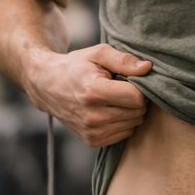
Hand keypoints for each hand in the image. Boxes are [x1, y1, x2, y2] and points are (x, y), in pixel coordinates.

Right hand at [24, 44, 151, 146]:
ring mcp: (92, 131)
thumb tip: (147, 68)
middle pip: (137, 112)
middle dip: (136, 99)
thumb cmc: (75, 67)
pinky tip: (110, 110)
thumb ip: (123, 60)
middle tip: (122, 88)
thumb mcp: (97, 54)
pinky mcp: (92, 140)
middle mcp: (92, 116)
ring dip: (130, 111)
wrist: (47, 86)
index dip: (140, 87)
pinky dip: (123, 122)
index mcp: (94, 92)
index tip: (131, 80)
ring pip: (134, 124)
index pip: (137, 98)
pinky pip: (124, 134)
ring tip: (114, 98)